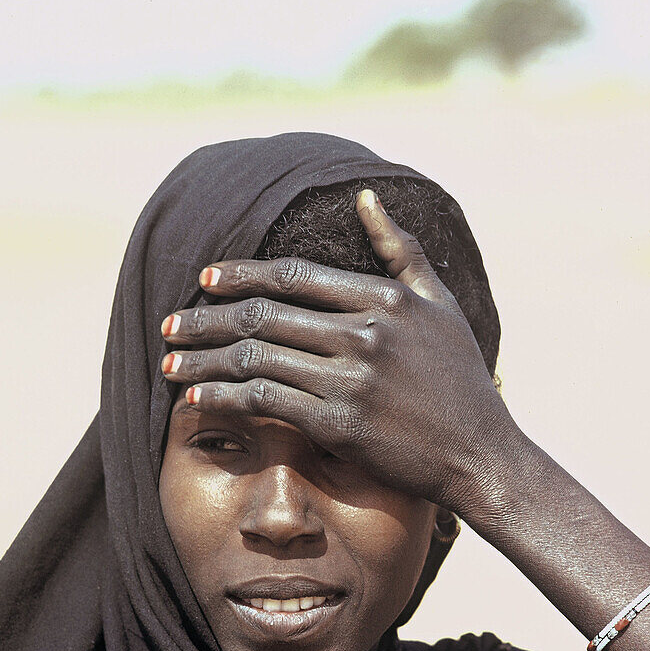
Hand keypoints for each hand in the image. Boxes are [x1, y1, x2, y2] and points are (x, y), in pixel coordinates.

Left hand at [161, 191, 517, 519]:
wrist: (481, 454)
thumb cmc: (461, 381)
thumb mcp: (441, 304)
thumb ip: (401, 250)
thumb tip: (365, 196)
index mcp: (384, 298)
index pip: (292, 276)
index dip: (241, 275)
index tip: (205, 280)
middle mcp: (363, 333)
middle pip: (263, 315)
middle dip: (205, 318)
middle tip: (169, 325)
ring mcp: (350, 378)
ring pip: (255, 358)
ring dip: (203, 362)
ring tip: (168, 367)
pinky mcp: (339, 424)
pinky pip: (263, 402)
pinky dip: (222, 398)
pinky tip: (196, 401)